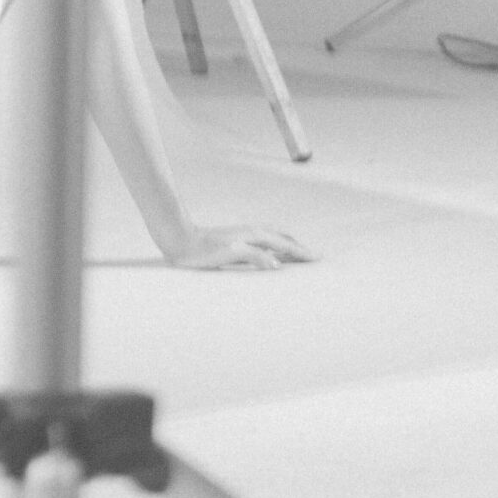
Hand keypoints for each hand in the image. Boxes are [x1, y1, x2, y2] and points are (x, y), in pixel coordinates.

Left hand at [165, 224, 314, 270]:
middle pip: (285, 239)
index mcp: (255, 236)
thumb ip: (254, 257)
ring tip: (298, 254)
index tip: (318, 259)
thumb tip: (278, 264)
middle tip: (314, 257)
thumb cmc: (202, 251)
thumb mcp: (229, 254)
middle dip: (300, 247)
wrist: (180, 240)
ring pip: (275, 239)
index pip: (286, 245)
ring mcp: (246, 235)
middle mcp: (254, 232)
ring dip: (289, 246)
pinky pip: (265, 242)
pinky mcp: (238, 240)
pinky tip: (271, 254)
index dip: (302, 252)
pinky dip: (276, 247)